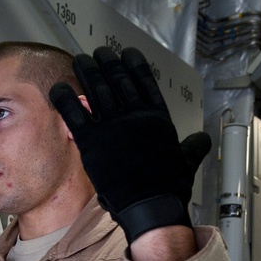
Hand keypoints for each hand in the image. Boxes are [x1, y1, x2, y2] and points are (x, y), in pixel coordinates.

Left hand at [49, 46, 211, 243]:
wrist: (150, 206)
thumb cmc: (169, 187)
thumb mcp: (187, 161)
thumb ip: (193, 146)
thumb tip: (203, 140)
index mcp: (156, 116)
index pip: (144, 79)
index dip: (133, 63)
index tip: (126, 54)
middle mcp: (134, 115)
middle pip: (116, 78)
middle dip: (105, 62)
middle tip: (97, 55)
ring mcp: (112, 126)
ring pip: (95, 88)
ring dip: (85, 70)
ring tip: (80, 61)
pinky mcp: (91, 141)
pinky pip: (73, 112)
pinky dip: (63, 97)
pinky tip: (57, 87)